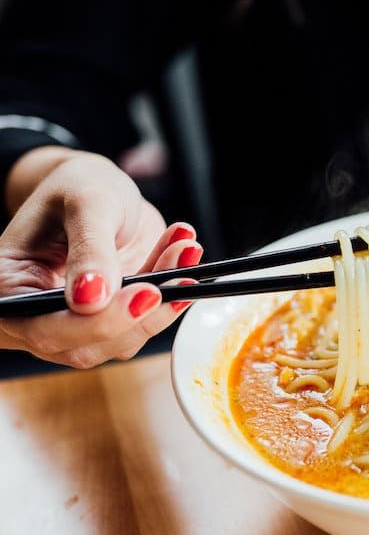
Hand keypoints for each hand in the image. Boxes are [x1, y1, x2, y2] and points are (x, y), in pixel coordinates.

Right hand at [0, 147, 202, 367]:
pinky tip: (182, 251)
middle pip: (86, 347)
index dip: (97, 322)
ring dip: (165, 298)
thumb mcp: (85, 204)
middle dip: (141, 315)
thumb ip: (89, 249)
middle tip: (181, 277)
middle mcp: (35, 316)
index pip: (45, 328)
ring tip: (184, 247)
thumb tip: (90, 301)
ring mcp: (75, 324)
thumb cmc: (79, 187)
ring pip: (124, 339)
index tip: (146, 294)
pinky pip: (146, 321)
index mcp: (9, 288)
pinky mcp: (112, 320)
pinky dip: (172, 291)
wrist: (100, 188)